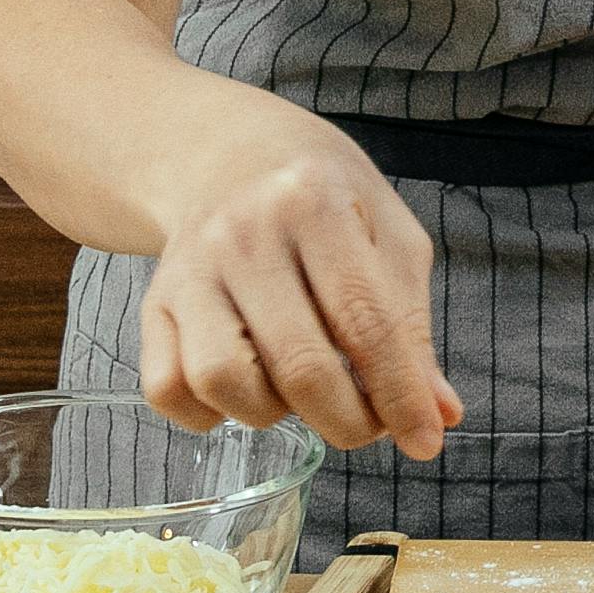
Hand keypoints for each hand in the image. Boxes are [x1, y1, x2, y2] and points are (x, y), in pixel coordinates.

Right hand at [131, 94, 460, 459]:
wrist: (228, 153)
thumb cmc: (324, 198)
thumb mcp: (388, 236)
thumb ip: (412, 324)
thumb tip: (440, 414)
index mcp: (314, 202)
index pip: (365, 322)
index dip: (400, 394)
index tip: (425, 439)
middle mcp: (242, 233)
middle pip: (298, 365)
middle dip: (348, 422)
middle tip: (369, 425)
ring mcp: (189, 269)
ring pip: (223, 382)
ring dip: (274, 414)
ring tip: (301, 390)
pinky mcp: (153, 302)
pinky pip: (168, 389)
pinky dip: (209, 414)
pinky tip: (247, 389)